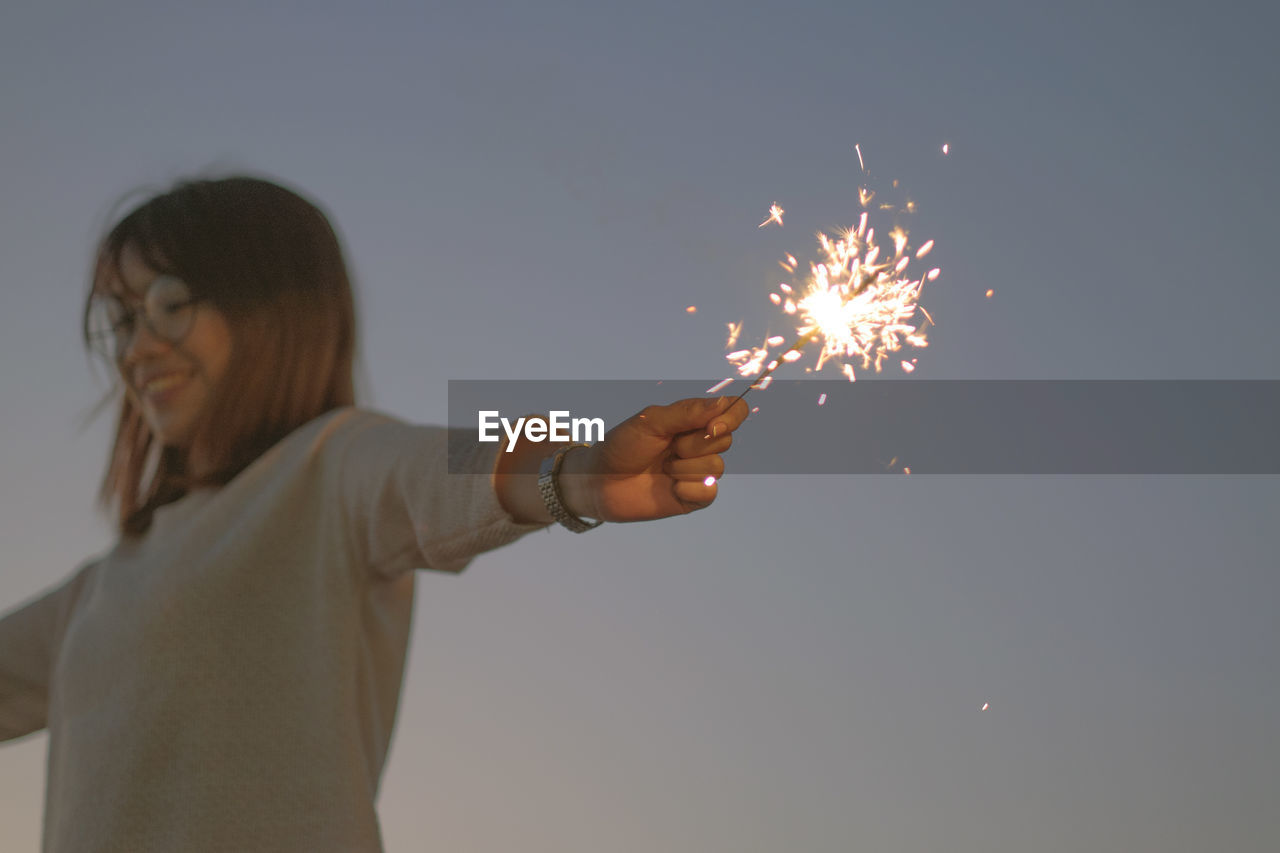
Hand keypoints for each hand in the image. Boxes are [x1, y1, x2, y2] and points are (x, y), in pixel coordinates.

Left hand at [562, 396, 749, 521]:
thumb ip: (688, 412)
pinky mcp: (692, 498)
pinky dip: (689, 489)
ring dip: (684, 468)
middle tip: (667, 448)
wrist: (598, 481)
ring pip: (716, 467)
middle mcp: (699, 445)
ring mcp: (697, 472)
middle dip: (693, 444)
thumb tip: (723, 404)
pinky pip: (709, 492)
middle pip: (725, 440)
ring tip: (662, 469)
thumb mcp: (652, 421)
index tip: (712, 426)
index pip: (733, 412)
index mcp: (693, 421)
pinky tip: (670, 487)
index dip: (730, 417)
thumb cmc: (622, 445)